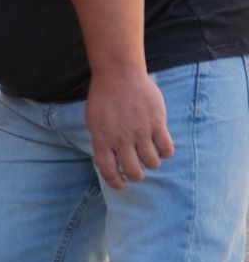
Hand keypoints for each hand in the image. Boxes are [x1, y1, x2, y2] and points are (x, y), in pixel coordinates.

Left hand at [84, 71, 172, 190]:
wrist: (118, 75)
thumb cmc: (104, 97)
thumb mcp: (94, 121)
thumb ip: (100, 140)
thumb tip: (104, 161)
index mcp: (103, 139)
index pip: (109, 170)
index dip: (116, 182)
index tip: (122, 186)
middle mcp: (121, 139)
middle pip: (133, 170)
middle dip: (137, 175)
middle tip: (139, 172)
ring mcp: (140, 132)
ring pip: (152, 162)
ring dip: (152, 163)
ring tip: (150, 157)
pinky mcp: (157, 124)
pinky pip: (166, 149)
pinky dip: (166, 153)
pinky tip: (162, 148)